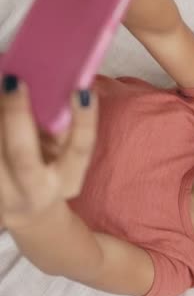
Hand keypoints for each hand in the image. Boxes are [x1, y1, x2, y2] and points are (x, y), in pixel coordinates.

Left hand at [0, 75, 97, 227]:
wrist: (30, 213)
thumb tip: (61, 86)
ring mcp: (3, 196)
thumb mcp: (67, 158)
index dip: (83, 120)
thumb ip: (65, 130)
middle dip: (16, 116)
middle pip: (22, 157)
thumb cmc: (54, 173)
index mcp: (67, 180)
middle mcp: (35, 191)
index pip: (80, 149)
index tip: (80, 90)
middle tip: (13, 81)